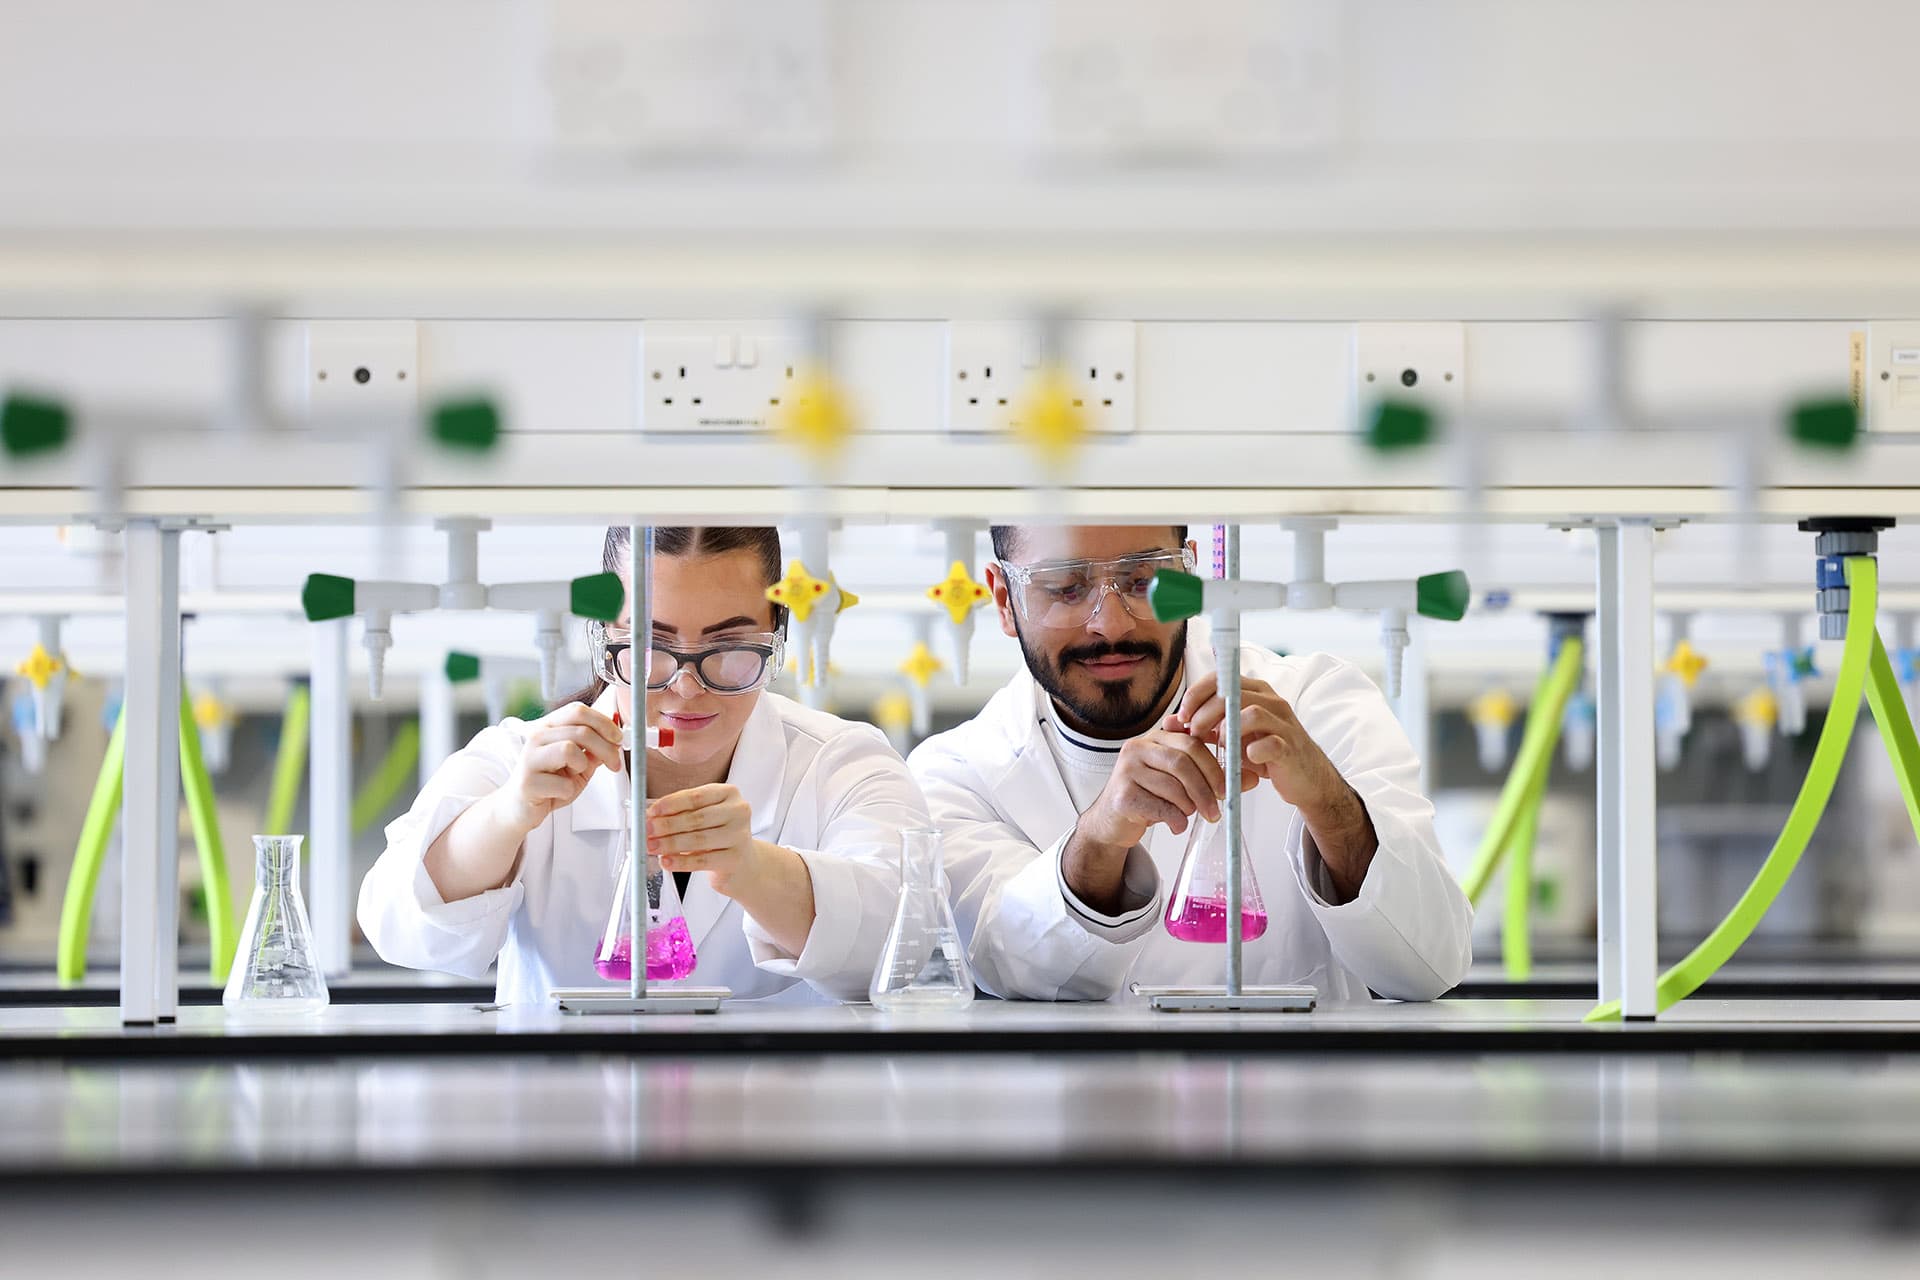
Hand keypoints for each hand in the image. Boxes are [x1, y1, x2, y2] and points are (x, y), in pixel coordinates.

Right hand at [495, 702, 622, 832]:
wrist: (519, 807)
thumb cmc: (550, 783)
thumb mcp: (578, 764)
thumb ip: (595, 751)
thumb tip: (615, 739)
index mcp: (549, 727)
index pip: (578, 711)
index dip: (603, 722)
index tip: (617, 738)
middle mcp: (536, 737)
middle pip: (581, 731)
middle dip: (606, 748)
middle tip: (614, 764)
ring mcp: (529, 758)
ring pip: (570, 750)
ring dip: (582, 766)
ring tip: (574, 776)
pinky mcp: (527, 782)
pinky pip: (563, 784)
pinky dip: (569, 791)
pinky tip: (558, 793)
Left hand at [646, 783, 765, 897]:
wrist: (743, 862)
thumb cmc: (717, 834)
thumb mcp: (703, 817)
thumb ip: (681, 813)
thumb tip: (650, 817)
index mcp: (729, 793)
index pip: (695, 797)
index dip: (670, 804)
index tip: (651, 812)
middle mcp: (738, 811)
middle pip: (696, 818)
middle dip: (666, 825)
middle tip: (646, 831)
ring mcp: (740, 835)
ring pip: (698, 839)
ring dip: (669, 844)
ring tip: (651, 846)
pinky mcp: (735, 859)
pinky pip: (702, 861)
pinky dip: (680, 862)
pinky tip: (666, 861)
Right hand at [1075, 725, 1233, 851]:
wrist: (1112, 821)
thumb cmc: (1150, 796)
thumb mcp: (1182, 783)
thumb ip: (1214, 777)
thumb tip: (1253, 778)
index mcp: (1156, 738)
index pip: (1192, 742)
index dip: (1213, 765)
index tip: (1227, 788)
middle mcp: (1138, 748)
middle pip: (1182, 762)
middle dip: (1205, 788)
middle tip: (1216, 809)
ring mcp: (1125, 770)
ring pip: (1172, 787)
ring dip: (1189, 807)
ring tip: (1190, 816)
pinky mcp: (1120, 795)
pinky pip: (1159, 807)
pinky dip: (1175, 820)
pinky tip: (1175, 825)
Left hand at [1176, 672, 1376, 900]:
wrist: (1305, 779)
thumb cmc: (1266, 754)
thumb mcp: (1230, 738)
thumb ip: (1203, 728)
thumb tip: (1169, 723)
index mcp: (1255, 693)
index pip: (1221, 679)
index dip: (1196, 695)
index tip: (1182, 716)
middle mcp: (1271, 702)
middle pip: (1231, 694)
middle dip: (1204, 714)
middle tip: (1194, 734)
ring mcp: (1283, 723)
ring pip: (1250, 714)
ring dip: (1226, 731)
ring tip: (1219, 747)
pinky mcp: (1290, 747)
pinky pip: (1269, 743)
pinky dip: (1252, 751)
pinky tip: (1244, 760)